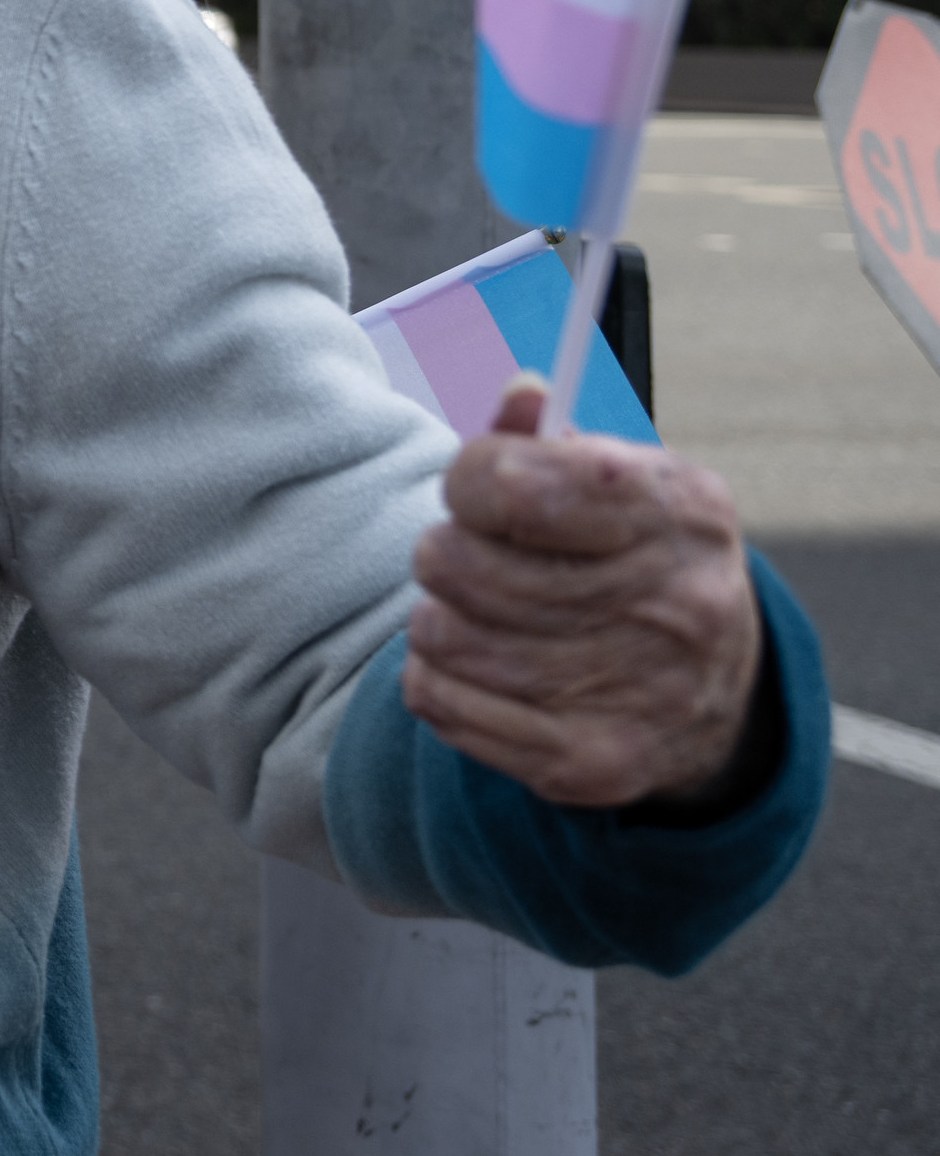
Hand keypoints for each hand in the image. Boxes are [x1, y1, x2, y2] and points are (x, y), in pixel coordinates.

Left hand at [404, 377, 763, 809]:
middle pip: (455, 561)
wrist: (718, 692)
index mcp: (681, 511)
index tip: (481, 489)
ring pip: (441, 636)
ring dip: (438, 618)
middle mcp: (675, 603)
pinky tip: (481, 667)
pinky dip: (436, 678)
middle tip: (471, 557)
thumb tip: (522, 393)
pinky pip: (439, 701)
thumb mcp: (622, 481)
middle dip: (445, 552)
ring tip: (479, 613)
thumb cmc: (639, 558)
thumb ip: (551, 439)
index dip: (470, 479)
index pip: (508, 482)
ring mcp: (639, 691)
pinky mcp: (592, 762)